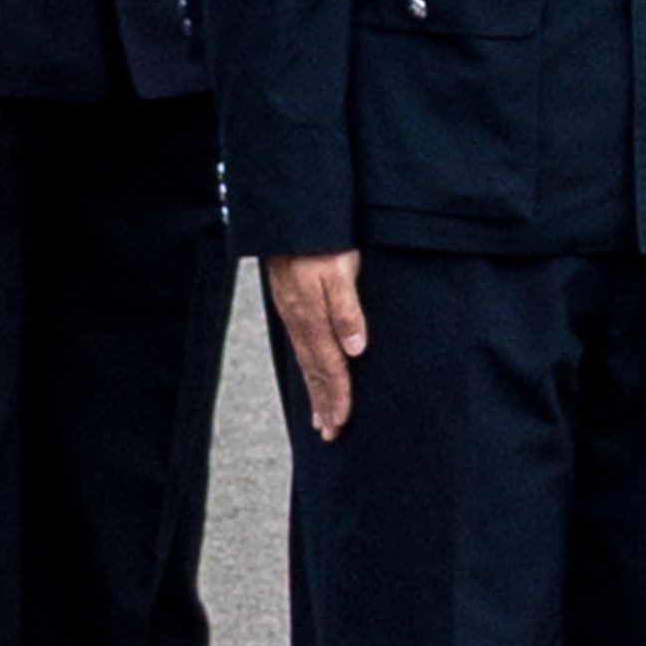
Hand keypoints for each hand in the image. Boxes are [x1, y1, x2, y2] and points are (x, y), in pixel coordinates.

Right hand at [267, 251, 366, 437]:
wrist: (290, 213)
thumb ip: (346, 309)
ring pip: (305, 360)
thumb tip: (355, 348)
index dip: (337, 397)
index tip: (340, 423)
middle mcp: (299, 319)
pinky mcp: (290, 302)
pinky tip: (310, 370)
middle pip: (314, 371)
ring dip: (314, 390)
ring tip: (318, 414)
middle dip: (323, 403)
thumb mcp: (340, 270)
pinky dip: (307, 366)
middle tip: (329, 433)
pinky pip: (300, 344)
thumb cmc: (321, 238)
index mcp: (313, 316)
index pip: (329, 367)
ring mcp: (292, 312)